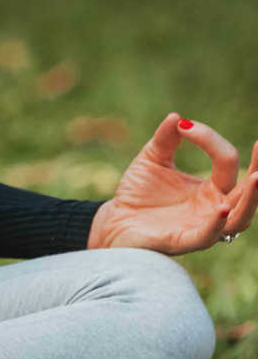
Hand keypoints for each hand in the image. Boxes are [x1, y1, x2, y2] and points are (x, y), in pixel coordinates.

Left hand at [87, 112, 257, 254]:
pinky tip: (221, 207)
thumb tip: (177, 117)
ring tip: (256, 177)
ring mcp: (202, 226)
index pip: (226, 161)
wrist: (116, 220)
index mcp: (210, 187)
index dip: (209, 139)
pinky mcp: (184, 241)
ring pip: (239, 218)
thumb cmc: (138, 193)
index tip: (184, 126)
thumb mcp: (152, 158)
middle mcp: (213, 208)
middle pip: (246, 192)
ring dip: (250, 200)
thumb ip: (165, 139)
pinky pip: (207, 236)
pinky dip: (216, 223)